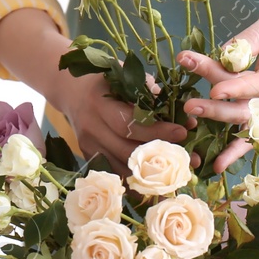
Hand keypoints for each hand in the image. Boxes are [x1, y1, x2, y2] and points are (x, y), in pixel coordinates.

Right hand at [54, 71, 185, 169]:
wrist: (70, 90)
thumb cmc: (104, 80)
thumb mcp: (122, 75)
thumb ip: (146, 90)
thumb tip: (175, 108)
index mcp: (99, 103)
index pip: (128, 124)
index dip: (156, 130)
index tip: (182, 131)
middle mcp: (91, 127)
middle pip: (126, 150)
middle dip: (159, 155)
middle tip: (187, 157)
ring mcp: (88, 145)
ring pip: (120, 167)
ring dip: (150, 174)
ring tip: (179, 174)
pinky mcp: (89, 156)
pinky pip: (114, 172)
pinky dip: (135, 180)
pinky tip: (157, 183)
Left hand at [175, 4, 258, 174]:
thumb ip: (255, 36)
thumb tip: (226, 54)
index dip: (239, 88)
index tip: (215, 90)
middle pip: (249, 106)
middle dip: (218, 108)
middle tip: (189, 104)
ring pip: (244, 117)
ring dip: (216, 118)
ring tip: (189, 116)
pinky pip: (250, 132)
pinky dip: (235, 150)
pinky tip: (217, 164)